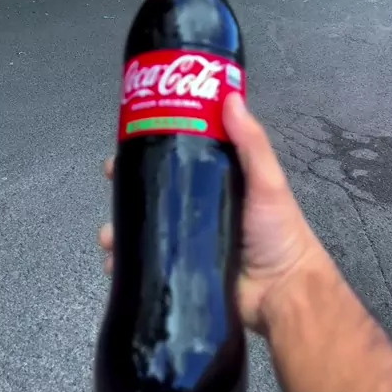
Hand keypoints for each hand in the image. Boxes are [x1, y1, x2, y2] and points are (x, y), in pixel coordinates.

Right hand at [98, 93, 323, 334]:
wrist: (282, 294)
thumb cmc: (278, 231)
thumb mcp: (268, 181)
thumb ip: (251, 142)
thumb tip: (231, 97)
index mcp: (215, 180)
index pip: (177, 156)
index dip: (152, 145)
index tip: (129, 137)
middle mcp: (196, 207)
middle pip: (153, 190)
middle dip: (126, 185)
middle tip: (111, 178)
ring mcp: (184, 240)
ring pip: (142, 227)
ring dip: (119, 227)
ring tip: (109, 233)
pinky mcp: (178, 270)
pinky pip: (144, 262)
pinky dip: (124, 261)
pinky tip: (113, 262)